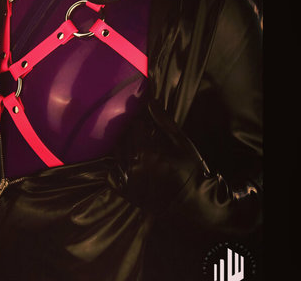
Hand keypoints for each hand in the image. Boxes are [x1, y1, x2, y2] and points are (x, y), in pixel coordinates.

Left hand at [115, 96, 209, 212]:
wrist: (193, 205)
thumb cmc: (191, 171)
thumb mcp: (182, 144)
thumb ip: (164, 122)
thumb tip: (151, 102)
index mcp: (147, 152)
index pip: (135, 127)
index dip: (140, 124)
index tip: (146, 125)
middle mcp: (134, 166)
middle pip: (124, 139)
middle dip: (131, 134)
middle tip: (141, 135)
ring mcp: (128, 180)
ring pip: (117, 154)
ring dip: (124, 147)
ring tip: (136, 148)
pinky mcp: (126, 193)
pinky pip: (112, 174)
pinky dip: (116, 166)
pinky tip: (129, 164)